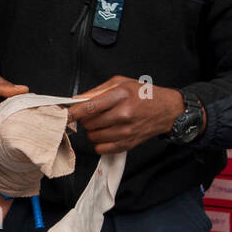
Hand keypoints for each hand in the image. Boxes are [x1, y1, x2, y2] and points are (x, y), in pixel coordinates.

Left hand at [68, 76, 185, 153]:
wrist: (167, 110)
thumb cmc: (144, 94)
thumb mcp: (121, 83)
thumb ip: (97, 91)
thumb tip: (77, 99)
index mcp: (120, 96)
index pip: (90, 107)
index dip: (73, 113)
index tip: (64, 115)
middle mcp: (123, 114)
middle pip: (89, 123)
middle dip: (87, 120)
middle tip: (95, 114)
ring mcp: (126, 131)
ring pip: (93, 137)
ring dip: (93, 131)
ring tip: (104, 123)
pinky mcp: (128, 143)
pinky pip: (102, 148)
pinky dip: (100, 143)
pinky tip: (107, 134)